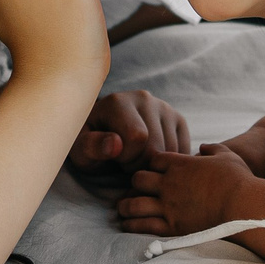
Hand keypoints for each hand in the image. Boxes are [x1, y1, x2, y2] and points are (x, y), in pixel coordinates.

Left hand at [68, 89, 192, 175]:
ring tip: (137, 160)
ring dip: (155, 165)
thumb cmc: (90, 145)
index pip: (138, 137)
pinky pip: (183, 150)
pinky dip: (169, 162)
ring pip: (172, 150)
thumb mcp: (81, 151)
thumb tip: (115, 145)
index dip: (127, 159)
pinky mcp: (177, 119)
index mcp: (118, 102)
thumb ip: (92, 147)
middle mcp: (144, 98)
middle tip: (126, 164)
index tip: (115, 160)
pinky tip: (151, 159)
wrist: (103, 135)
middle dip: (141, 164)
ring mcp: (164, 107)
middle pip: (156, 145)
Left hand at [115, 145, 261, 236]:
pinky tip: (126, 225)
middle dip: (136, 182)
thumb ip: (213, 148)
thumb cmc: (239, 180)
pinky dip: (131, 225)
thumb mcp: (227, 155)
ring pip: (134, 203)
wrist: (244, 206)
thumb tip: (204, 147)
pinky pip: (143, 226)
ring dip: (126, 205)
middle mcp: (169, 184)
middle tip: (136, 188)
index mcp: (180, 164)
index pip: (153, 159)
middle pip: (138, 179)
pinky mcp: (172, 226)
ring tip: (123, 208)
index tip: (154, 170)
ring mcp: (168, 206)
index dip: (152, 164)